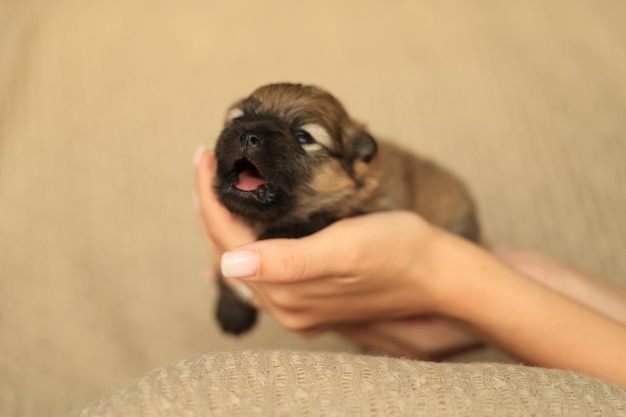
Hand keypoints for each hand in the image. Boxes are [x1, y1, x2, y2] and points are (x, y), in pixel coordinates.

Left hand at [194, 148, 474, 354]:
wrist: (437, 273)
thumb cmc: (398, 253)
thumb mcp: (344, 250)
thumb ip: (287, 262)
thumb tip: (228, 266)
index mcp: (288, 296)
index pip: (228, 244)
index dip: (210, 201)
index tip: (203, 158)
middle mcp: (287, 307)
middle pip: (229, 255)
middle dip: (212, 209)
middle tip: (205, 166)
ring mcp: (300, 305)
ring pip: (244, 261)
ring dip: (226, 224)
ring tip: (216, 188)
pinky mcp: (314, 297)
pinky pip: (265, 270)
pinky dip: (247, 243)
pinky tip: (242, 233)